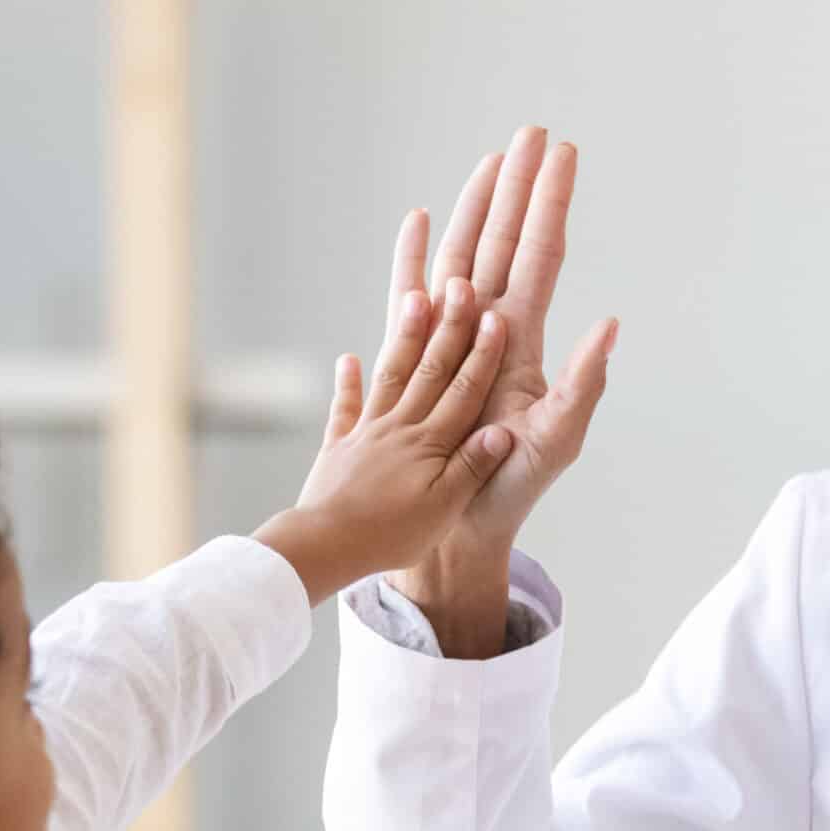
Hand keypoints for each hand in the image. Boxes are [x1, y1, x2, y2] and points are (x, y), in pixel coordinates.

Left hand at [254, 224, 514, 604]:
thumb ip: (472, 466)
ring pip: (391, 375)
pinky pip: (345, 409)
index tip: (497, 317)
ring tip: (414, 296)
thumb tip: (504, 429)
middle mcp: (400, 427)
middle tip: (460, 284)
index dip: (483, 354)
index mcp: (431, 443)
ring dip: (404, 336)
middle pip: (430, 369)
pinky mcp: (339, 448)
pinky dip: (347, 384)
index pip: (464, 390)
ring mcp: (366, 432)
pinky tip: (348, 360)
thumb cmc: (390, 535)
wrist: (325, 546)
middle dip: (449, 326)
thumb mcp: (443, 507)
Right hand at [388, 126, 616, 653]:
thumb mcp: (557, 439)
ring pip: (461, 254)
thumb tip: (611, 325)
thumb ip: (584, 384)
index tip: (561, 153)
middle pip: (503, 240)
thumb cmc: (510, 485)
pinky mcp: (413, 355)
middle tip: (529, 133)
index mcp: (522, 338)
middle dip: (517, 187)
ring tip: (488, 161)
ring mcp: (449, 337)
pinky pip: (408, 294)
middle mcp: (487, 327)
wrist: (457, 522)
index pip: (540, 254)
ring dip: (474, 207)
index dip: (550, 203)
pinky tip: (418, 219)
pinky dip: (412, 255)